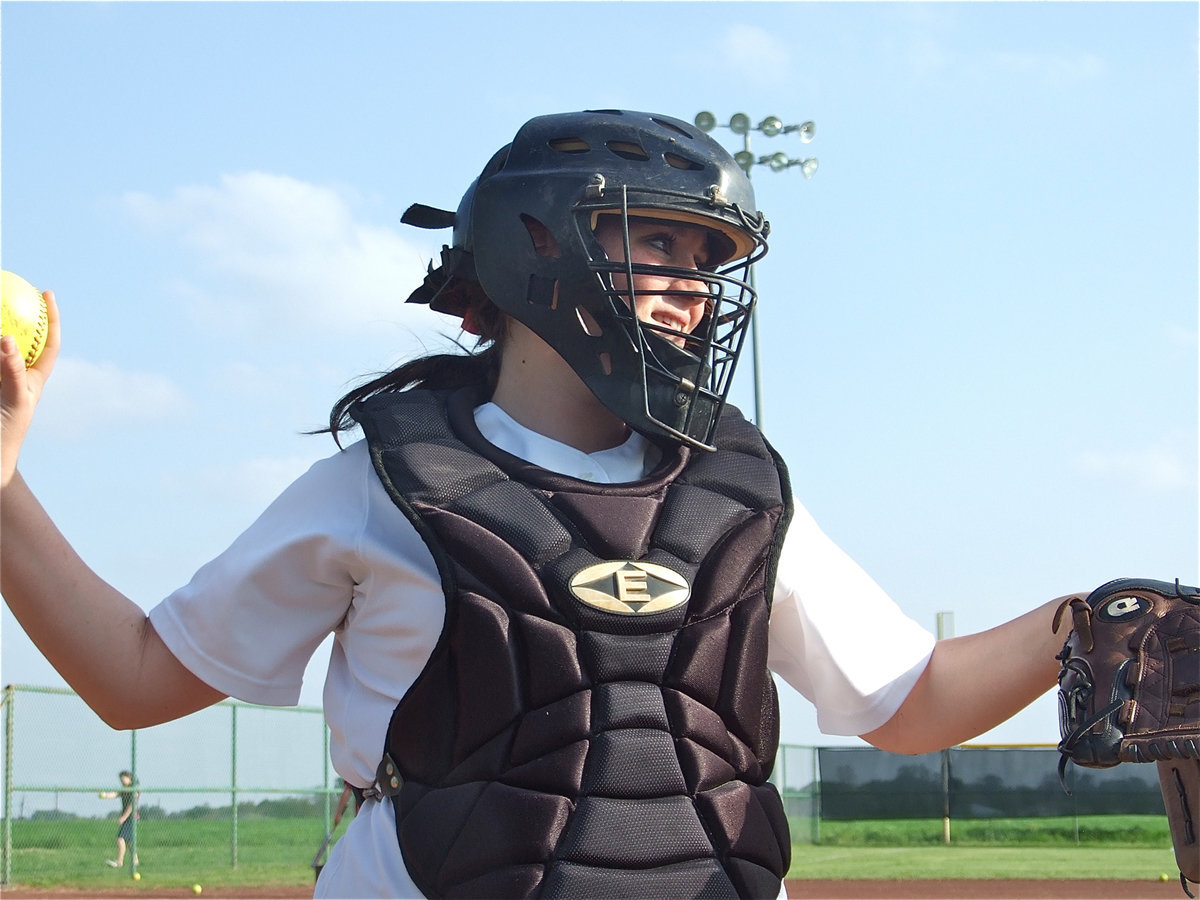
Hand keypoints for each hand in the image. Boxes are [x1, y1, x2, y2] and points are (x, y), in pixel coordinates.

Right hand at [1, 288, 59, 486]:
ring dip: (1, 328)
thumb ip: (11, 371)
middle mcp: (14, 371)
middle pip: (19, 335)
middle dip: (15, 312)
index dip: (50, 317)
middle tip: (10, 286)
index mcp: (33, 376)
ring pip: (2, 345)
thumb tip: (8, 338)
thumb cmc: (5, 430)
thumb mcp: (14, 399)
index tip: (47, 292)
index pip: (47, 341)